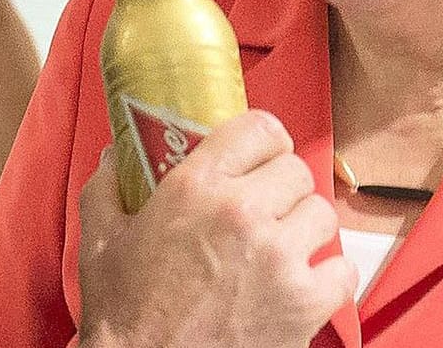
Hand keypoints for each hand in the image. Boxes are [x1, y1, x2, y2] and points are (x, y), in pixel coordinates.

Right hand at [76, 109, 354, 347]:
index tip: (261, 155)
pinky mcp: (304, 304)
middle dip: (281, 187)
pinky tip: (304, 282)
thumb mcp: (99, 240)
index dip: (264, 140)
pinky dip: (329, 276)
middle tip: (265, 209)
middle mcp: (243, 213)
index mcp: (196, 187)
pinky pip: (343, 269)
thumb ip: (106, 188)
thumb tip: (113, 156)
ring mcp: (279, 258)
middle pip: (295, 169)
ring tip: (284, 246)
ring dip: (305, 228)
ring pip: (321, 213)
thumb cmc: (124, 314)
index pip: (259, 128)